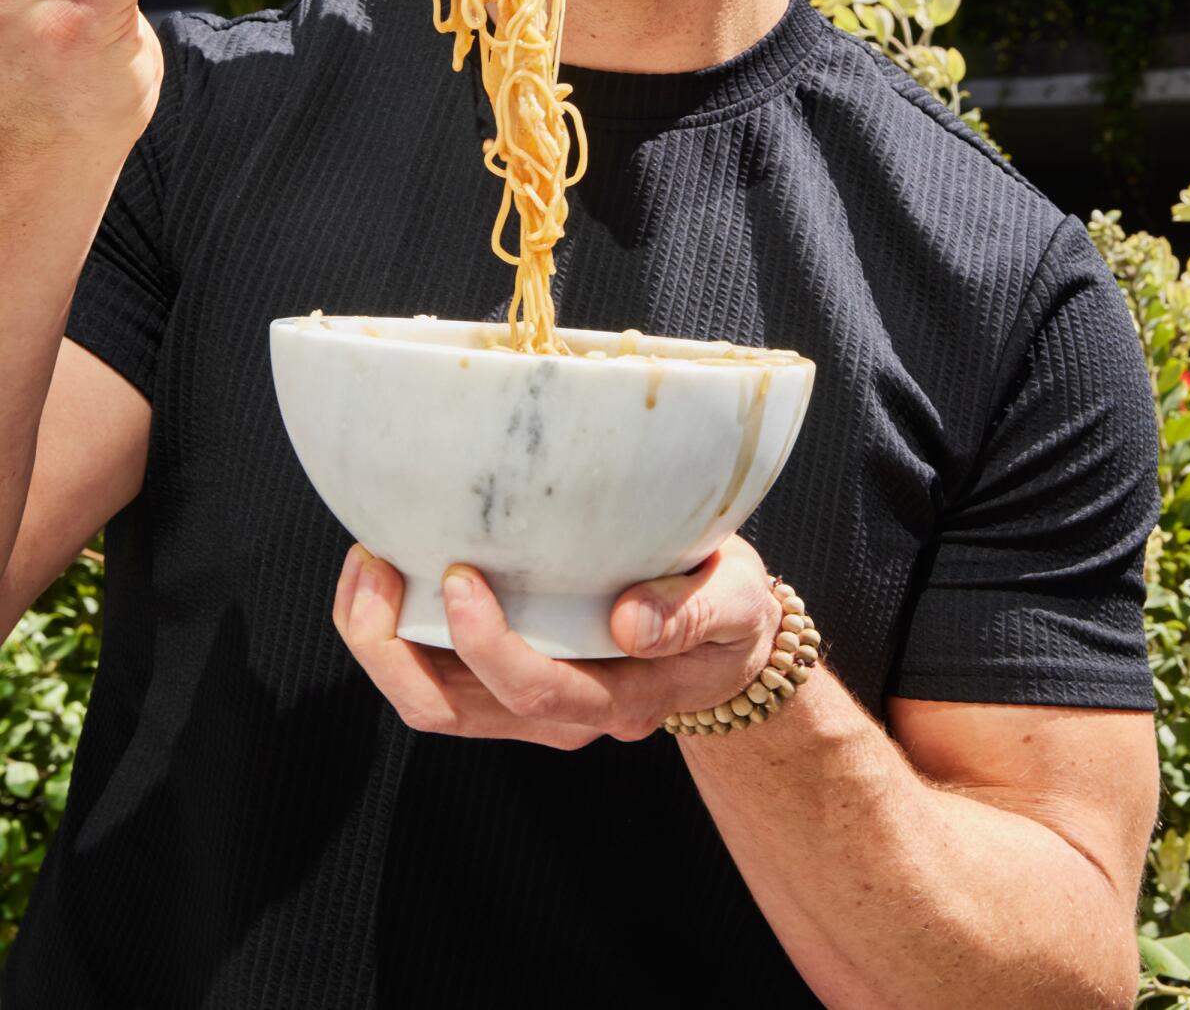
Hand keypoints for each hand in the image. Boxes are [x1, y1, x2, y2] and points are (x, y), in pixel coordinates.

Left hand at [332, 534, 780, 748]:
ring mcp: (527, 704)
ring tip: (363, 565)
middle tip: (373, 565)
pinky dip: (393, 633)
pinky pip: (433, 678)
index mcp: (621, 697)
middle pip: (452, 710)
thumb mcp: (736, 601)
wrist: (730, 646)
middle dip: (392, 647)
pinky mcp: (504, 682)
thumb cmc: (729, 611)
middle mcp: (563, 713)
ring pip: (429, 702)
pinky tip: (385, 571)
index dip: (484, 644)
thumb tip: (630, 623)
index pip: (536, 691)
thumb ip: (693, 613)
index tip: (460, 575)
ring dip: (378, 643)